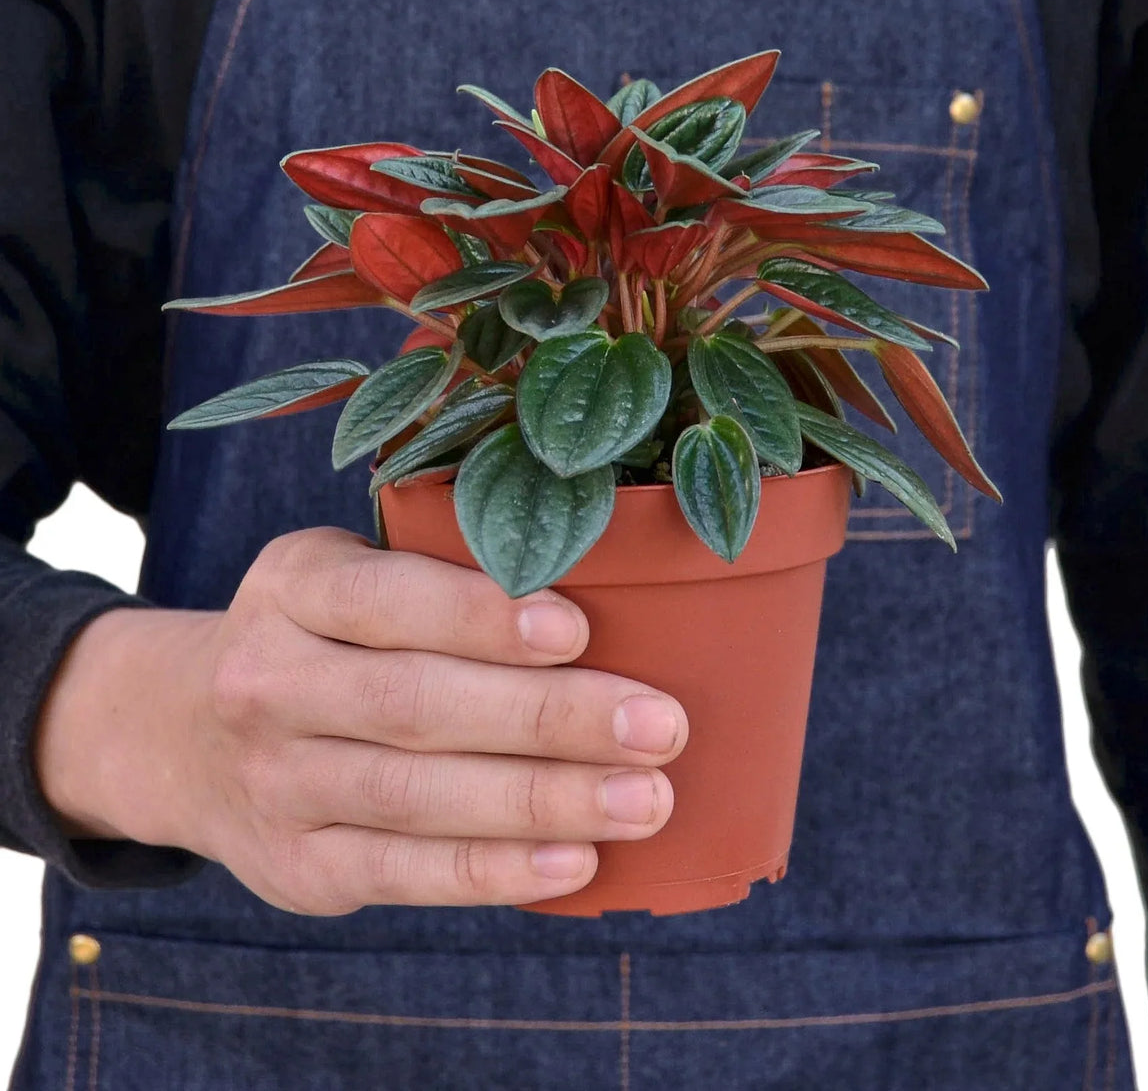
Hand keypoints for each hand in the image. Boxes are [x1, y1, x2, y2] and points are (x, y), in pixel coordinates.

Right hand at [35, 527, 686, 911]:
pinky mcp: (297, 865)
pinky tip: (576, 860)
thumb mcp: (353, 574)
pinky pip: (405, 872)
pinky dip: (495, 870)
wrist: (189, 734)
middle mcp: (267, 680)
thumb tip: (623, 592)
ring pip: (418, 795)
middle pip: (416, 703)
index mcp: (294, 585)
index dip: (480, 616)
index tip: (578, 629)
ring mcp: (275, 782)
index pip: (388, 598)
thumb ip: (447, 574)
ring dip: (543, 800)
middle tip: (659, 725)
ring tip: (646, 799)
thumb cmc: (327, 635)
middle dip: (549, 717)